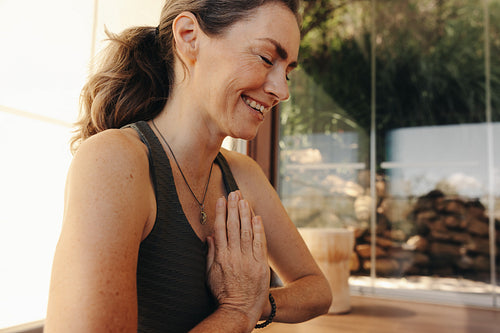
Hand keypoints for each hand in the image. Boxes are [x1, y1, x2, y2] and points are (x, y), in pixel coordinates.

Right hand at [206, 191, 269, 325]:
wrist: (239, 310)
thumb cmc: (222, 293)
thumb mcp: (210, 275)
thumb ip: (210, 255)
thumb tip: (210, 237)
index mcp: (220, 257)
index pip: (220, 229)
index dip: (220, 212)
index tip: (221, 199)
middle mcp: (234, 256)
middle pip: (233, 226)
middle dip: (233, 207)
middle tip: (234, 193)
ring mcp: (248, 260)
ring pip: (246, 231)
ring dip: (245, 213)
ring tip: (244, 199)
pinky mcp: (261, 265)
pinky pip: (259, 243)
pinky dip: (258, 229)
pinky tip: (257, 217)